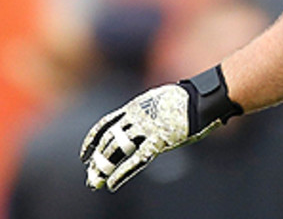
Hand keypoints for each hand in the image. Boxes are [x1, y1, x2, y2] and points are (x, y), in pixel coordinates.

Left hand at [79, 84, 220, 191]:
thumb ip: (145, 110)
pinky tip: (112, 184)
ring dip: (105, 167)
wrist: (199, 99)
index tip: (84, 154)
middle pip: (109, 139)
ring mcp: (146, 129)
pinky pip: (136, 160)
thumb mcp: (157, 99)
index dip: (92, 139)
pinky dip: (122, 173)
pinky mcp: (158, 142)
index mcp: (134, 107)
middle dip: (97, 159)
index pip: (105, 124)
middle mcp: (135, 117)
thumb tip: (138, 118)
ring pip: (118, 149)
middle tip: (89, 174)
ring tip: (96, 181)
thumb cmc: (184, 99)